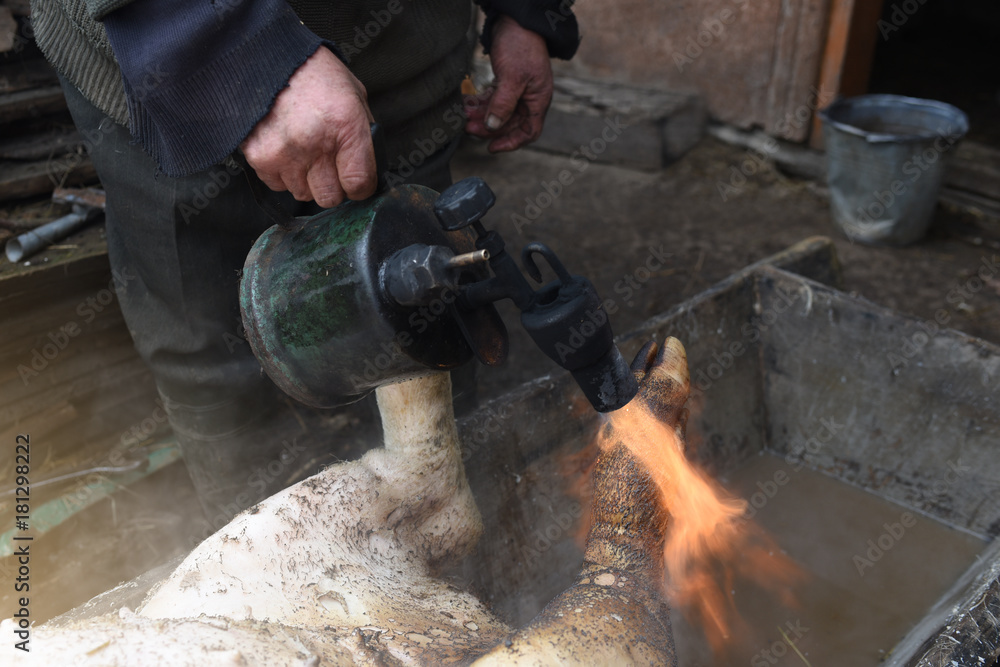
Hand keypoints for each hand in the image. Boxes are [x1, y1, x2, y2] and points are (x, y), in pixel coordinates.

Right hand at [240, 47, 375, 207]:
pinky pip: (278, 185)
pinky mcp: (260, 157)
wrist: (267, 58)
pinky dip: (283, 175)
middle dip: (333, 187)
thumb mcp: (354, 96)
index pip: (359, 184)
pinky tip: (285, 150)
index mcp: (346, 126)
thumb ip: (365, 135)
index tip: (357, 182)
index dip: (361, 188)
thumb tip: (370, 169)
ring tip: (304, 153)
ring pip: (303, 195)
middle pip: (330, 198)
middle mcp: (315, 144)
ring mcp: (285, 153)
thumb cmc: (316, 76)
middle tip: (329, 167)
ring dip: (307, 181)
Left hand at [465, 15, 553, 151]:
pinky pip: (493, 99)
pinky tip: (467, 104)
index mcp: (538, 99)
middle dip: (489, 128)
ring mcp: (518, 89)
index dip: (511, 142)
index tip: (491, 147)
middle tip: (468, 127)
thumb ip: (503, 104)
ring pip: (499, 112)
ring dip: (482, 116)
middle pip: (510, 123)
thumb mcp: (512, 77)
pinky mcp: (506, 81)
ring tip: (464, 116)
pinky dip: (481, 103)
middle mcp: (529, 97)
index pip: (529, 131)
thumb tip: (493, 127)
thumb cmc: (520, 45)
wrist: (516, 18)